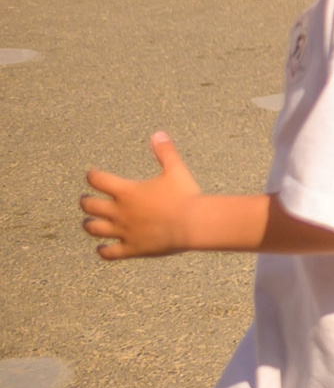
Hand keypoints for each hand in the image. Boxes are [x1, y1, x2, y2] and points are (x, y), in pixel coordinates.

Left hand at [81, 132, 202, 258]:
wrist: (193, 224)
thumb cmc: (185, 196)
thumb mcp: (176, 170)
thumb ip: (165, 152)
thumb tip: (158, 134)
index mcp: (127, 192)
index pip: (99, 180)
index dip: (92, 176)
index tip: (92, 174)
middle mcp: (120, 212)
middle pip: (91, 206)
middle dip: (86, 202)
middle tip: (86, 200)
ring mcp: (124, 232)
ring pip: (95, 230)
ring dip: (89, 225)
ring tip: (88, 223)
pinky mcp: (132, 248)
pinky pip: (110, 253)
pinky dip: (103, 251)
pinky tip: (102, 249)